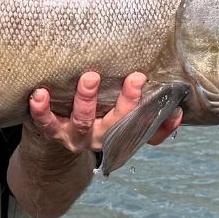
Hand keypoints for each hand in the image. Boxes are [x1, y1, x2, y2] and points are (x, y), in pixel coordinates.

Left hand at [25, 71, 183, 154]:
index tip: (172, 105)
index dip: (160, 122)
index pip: (143, 128)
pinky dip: (42, 110)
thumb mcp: (126, 121)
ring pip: (83, 121)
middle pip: (117, 123)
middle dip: (128, 102)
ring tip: (90, 77)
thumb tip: (179, 113)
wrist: (63, 139)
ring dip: (87, 100)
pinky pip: (46, 123)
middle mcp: (101, 137)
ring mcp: (76, 136)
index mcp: (121, 134)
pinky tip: (39, 94)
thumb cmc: (101, 120)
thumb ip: (152, 118)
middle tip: (136, 78)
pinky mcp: (53, 131)